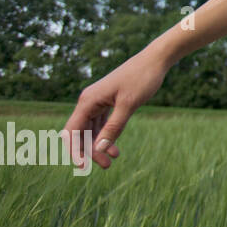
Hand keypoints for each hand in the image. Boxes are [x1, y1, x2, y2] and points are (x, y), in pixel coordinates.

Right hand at [63, 49, 168, 169]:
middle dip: (90, 151)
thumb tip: (99, 149)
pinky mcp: (108, 101)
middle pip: (80, 132)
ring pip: (91, 129)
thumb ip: (114, 127)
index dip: (74, 150)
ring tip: (113, 159)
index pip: (72, 131)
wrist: (155, 60)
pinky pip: (101, 123)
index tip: (83, 166)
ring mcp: (98, 101)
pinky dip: (106, 135)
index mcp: (88, 101)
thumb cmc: (142, 79)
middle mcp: (88, 101)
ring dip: (99, 145)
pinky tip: (115, 147)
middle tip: (106, 166)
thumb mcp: (129, 105)